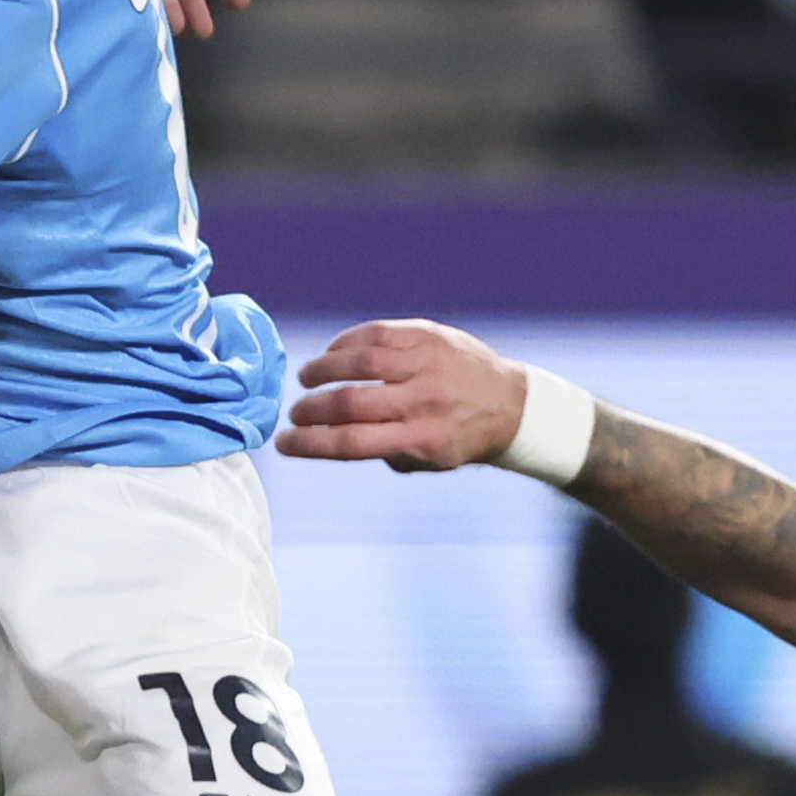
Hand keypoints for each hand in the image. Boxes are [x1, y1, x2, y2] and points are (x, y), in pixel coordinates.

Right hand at [277, 317, 526, 475]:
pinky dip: (345, 344)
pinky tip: (333, 353)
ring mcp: (427, 363)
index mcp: (422, 439)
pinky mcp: (428, 335)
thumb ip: (380, 452)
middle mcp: (424, 401)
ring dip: (321, 370)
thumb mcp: (427, 461)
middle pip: (349, 402)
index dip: (309, 444)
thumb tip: (328, 437)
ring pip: (358, 362)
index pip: (351, 443)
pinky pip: (376, 334)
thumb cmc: (459, 438)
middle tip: (296, 413)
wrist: (511, 404)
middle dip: (310, 409)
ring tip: (307, 379)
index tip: (284, 443)